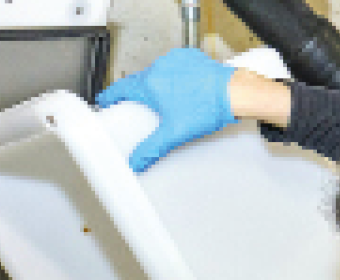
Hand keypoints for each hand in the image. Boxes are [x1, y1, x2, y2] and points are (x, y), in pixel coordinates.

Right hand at [96, 48, 236, 171]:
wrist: (233, 93)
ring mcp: (175, 60)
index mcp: (150, 83)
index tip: (106, 100)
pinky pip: (176, 66)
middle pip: (141, 81)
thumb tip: (136, 162)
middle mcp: (159, 67)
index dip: (111, 96)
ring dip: (160, 85)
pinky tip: (185, 90)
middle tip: (144, 108)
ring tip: (171, 101)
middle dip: (141, 94)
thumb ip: (152, 148)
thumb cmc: (206, 108)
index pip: (122, 88)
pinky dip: (177, 76)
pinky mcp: (191, 57)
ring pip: (159, 73)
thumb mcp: (174, 133)